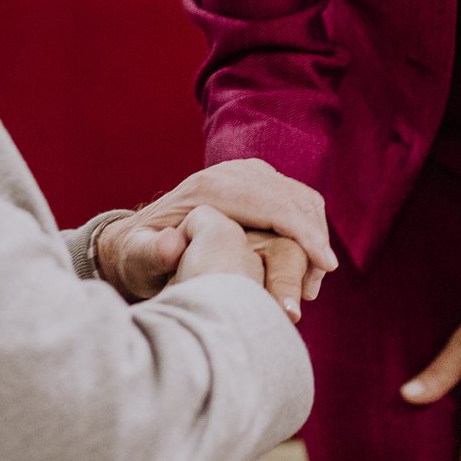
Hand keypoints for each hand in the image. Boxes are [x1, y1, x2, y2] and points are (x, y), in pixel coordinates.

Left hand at [93, 158, 335, 316]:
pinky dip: (309, 229)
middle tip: (314, 287)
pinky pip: (296, 201)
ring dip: (315, 236)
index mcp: (209, 188)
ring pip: (300, 198)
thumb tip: (173, 245)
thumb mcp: (136, 259)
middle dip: (314, 239)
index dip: (303, 231)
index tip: (324, 264)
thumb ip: (150, 254)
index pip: (271, 202)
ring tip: (310, 283)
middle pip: (292, 198)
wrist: (137, 238)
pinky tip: (305, 265)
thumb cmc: (138, 257)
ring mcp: (245, 173)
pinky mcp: (256, 182)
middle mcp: (230, 172)